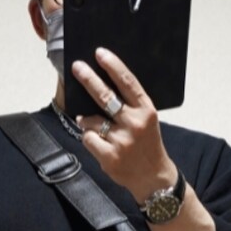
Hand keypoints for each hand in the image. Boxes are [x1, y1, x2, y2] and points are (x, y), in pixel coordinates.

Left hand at [72, 48, 178, 204]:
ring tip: (95, 126)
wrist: (153, 177)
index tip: (99, 53)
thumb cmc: (147, 144)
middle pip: (106, 96)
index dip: (112, 66)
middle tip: (77, 67)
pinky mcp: (110, 157)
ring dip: (86, 120)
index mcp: (146, 110)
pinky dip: (88, 137)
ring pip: (90, 120)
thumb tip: (99, 86)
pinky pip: (87, 138)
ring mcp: (122, 141)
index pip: (127, 82)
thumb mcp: (146, 120)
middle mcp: (135, 124)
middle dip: (89, 79)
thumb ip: (129, 104)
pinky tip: (98, 143)